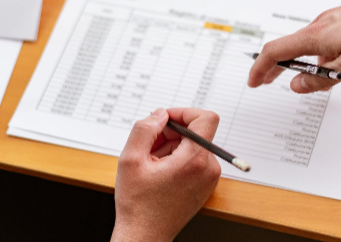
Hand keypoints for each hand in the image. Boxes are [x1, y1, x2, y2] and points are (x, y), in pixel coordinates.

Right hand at [111, 108, 221, 241]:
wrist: (145, 236)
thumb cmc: (137, 204)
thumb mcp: (130, 159)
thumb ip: (145, 128)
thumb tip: (160, 114)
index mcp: (194, 161)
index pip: (206, 118)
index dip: (184, 112)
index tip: (165, 120)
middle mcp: (209, 168)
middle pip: (195, 132)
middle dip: (170, 132)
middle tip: (147, 147)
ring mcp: (210, 178)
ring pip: (193, 145)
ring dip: (171, 146)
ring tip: (151, 164)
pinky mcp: (206, 185)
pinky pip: (194, 159)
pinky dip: (177, 158)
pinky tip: (159, 172)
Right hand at [248, 0, 340, 92]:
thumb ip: (320, 78)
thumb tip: (297, 85)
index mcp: (316, 36)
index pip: (276, 52)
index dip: (261, 68)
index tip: (254, 81)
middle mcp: (321, 24)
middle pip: (289, 46)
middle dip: (276, 66)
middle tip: (268, 81)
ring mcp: (335, 19)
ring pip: (310, 43)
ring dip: (303, 62)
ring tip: (314, 80)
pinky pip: (325, 37)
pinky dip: (319, 53)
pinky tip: (336, 63)